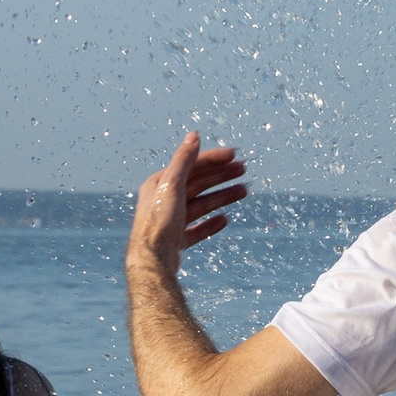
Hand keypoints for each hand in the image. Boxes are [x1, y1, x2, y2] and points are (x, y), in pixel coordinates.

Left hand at [129, 131, 249, 276]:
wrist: (152, 260)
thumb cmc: (158, 221)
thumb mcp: (171, 185)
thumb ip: (183, 160)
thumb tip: (194, 135)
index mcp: (160, 184)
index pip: (191, 165)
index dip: (213, 159)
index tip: (234, 156)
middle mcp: (164, 200)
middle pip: (198, 183)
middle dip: (221, 176)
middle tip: (243, 170)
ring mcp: (171, 221)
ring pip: (200, 204)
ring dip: (222, 197)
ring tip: (243, 192)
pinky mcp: (176, 240)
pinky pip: (197, 228)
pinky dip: (211, 223)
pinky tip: (224, 220)